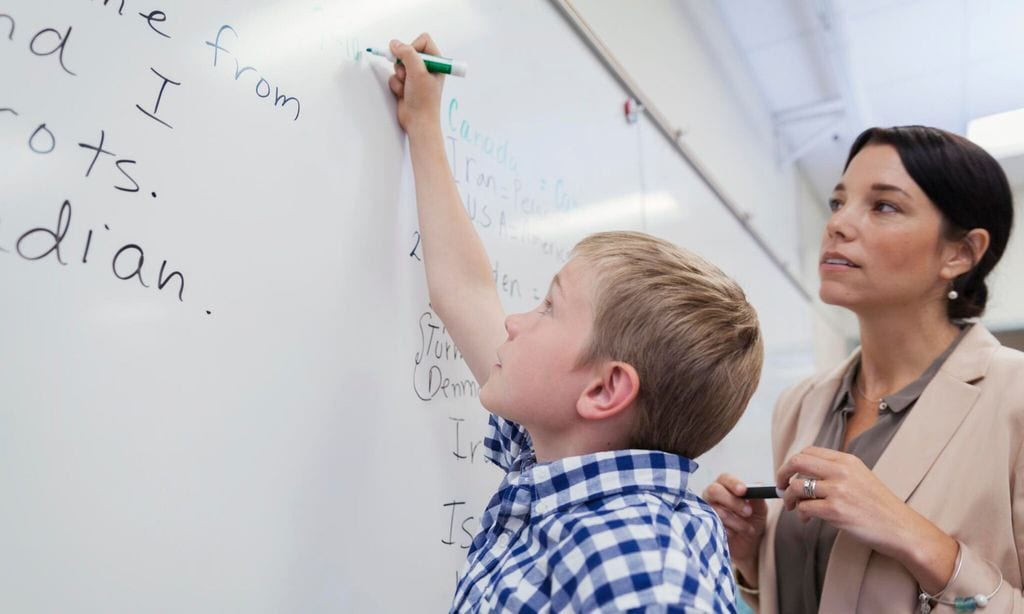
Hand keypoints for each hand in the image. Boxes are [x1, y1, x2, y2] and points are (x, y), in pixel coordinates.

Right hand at [387, 34, 444, 133]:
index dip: (413, 46)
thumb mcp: (418, 72)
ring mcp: (415, 76)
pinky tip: (403, 94)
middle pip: (407, 51)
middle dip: (403, 63)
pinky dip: (396, 85)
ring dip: (399, 75)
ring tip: (406, 87)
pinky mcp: (405, 84)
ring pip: (398, 64)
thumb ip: (407, 54)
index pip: (423, 40)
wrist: (418, 121)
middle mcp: (426, 67)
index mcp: (436, 62)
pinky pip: (394, 76)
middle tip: (407, 75)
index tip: (410, 57)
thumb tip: (395, 44)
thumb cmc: (424, 100)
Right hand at [703, 473, 766, 581]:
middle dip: (732, 501)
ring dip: (734, 520)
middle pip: (714, 490)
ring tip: (747, 528)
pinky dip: (727, 529)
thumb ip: (758, 498)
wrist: (747, 547)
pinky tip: (735, 533)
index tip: (743, 491)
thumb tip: (758, 486)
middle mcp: (713, 496)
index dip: (733, 483)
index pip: (725, 479)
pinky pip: (712, 524)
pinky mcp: (704, 524)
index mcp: (726, 487)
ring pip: (715, 509)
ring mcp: (706, 510)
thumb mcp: (760, 510)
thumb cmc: (753, 523)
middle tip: (748, 512)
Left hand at [776, 446, 918, 557]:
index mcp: (847, 460)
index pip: (809, 451)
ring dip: (789, 498)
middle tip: (780, 487)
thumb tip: (804, 476)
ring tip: (794, 507)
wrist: (902, 529)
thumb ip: (836, 473)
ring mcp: (838, 490)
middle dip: (782, 475)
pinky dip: (801, 513)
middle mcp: (841, 471)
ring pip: (796, 486)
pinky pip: (804, 507)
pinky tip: (807, 519)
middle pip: (797, 462)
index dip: (793, 463)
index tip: (789, 475)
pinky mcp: (835, 510)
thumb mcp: (861, 478)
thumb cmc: (881, 507)